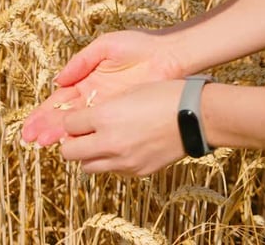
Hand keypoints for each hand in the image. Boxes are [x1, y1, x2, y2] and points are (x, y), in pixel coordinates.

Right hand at [22, 30, 183, 145]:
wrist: (170, 57)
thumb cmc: (139, 47)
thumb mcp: (106, 46)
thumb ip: (81, 61)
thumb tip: (58, 80)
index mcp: (87, 80)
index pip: (60, 100)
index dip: (43, 113)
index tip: (30, 126)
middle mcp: (93, 98)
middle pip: (64, 115)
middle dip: (47, 126)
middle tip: (30, 139)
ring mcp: (107, 109)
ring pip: (79, 125)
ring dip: (60, 134)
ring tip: (44, 143)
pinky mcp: (121, 117)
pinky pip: (99, 129)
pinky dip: (84, 136)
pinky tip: (70, 144)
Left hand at [60, 80, 185, 175]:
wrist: (197, 116)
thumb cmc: (165, 96)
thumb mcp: (129, 93)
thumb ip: (103, 108)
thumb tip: (87, 119)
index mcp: (105, 117)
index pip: (68, 125)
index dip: (70, 120)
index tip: (77, 118)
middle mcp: (109, 142)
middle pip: (68, 152)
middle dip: (71, 142)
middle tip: (81, 135)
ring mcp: (123, 161)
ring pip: (87, 167)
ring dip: (88, 155)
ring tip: (102, 143)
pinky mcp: (137, 171)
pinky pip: (112, 170)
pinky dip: (110, 162)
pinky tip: (124, 148)